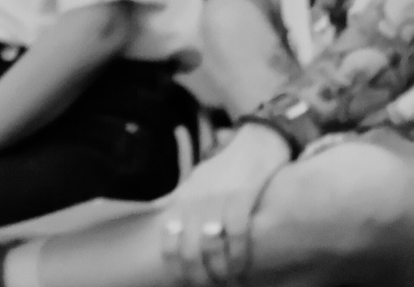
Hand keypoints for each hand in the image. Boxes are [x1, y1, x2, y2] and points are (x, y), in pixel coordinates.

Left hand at [155, 128, 290, 286]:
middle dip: (199, 274)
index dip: (176, 267)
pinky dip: (240, 254)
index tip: (187, 279)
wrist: (254, 141)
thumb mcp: (194, 181)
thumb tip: (159, 212)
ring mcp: (216, 200)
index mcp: (181, 201)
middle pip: (189, 250)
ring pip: (211, 247)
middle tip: (211, 283)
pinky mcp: (240, 198)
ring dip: (221, 269)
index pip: (168, 242)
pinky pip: (238, 234)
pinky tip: (244, 264)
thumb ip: (178, 200)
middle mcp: (194, 202)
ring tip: (228, 278)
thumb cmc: (224, 165)